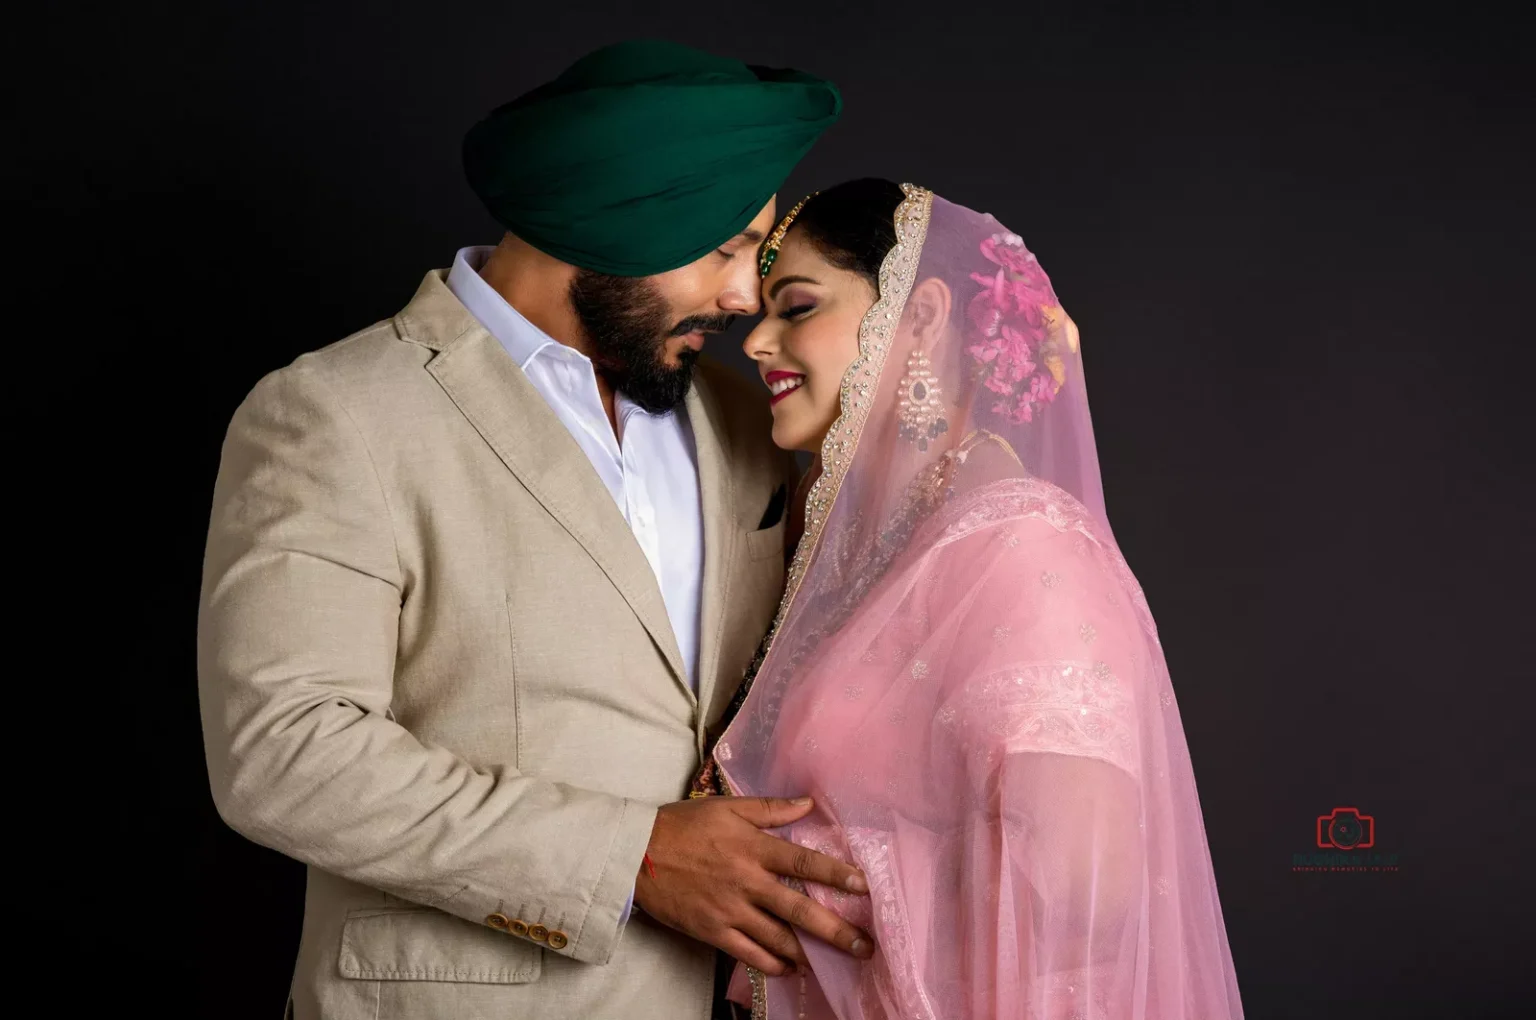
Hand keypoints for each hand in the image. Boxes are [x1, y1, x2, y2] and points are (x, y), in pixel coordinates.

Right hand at [635, 795, 873, 975]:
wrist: (636, 854)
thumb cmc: (682, 825)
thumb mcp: (727, 807)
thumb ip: (770, 808)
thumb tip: (808, 803)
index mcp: (753, 848)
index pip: (804, 863)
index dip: (836, 875)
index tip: (864, 887)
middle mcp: (747, 882)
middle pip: (800, 911)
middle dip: (836, 931)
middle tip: (865, 946)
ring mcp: (730, 911)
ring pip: (778, 939)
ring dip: (810, 954)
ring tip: (836, 965)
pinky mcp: (713, 932)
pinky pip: (749, 955)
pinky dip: (773, 965)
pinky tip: (791, 969)